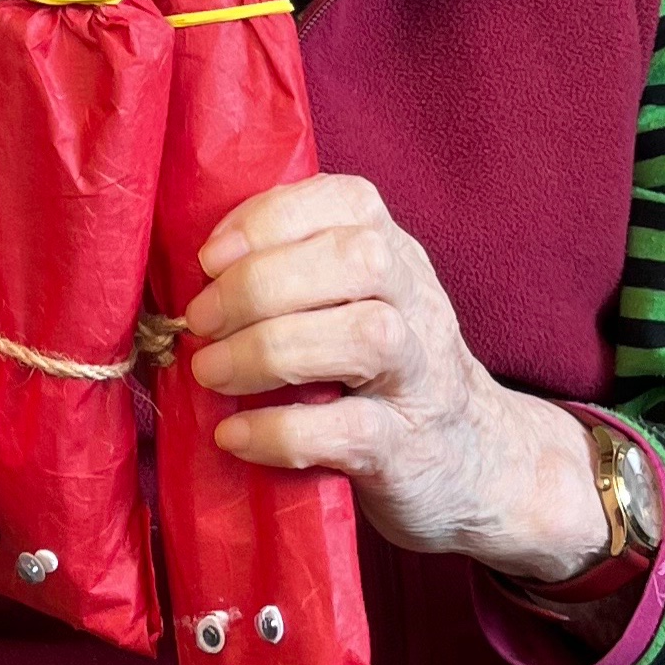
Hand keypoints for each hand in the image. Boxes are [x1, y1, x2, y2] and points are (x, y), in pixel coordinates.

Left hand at [179, 174, 610, 586]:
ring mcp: (422, 376)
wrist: (474, 463)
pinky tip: (235, 433)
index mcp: (395, 253)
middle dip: (260, 284)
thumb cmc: (382, 374)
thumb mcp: (353, 304)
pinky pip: (352, 430)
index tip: (210, 258)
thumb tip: (190, 275)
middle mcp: (418, 302)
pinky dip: (282, 430)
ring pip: (365, 336)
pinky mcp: (410, 450)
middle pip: (358, 259)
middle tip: (199, 321)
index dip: (269, 219)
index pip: (348, 201)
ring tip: (210, 372)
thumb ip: (294, 275)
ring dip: (270, 350)